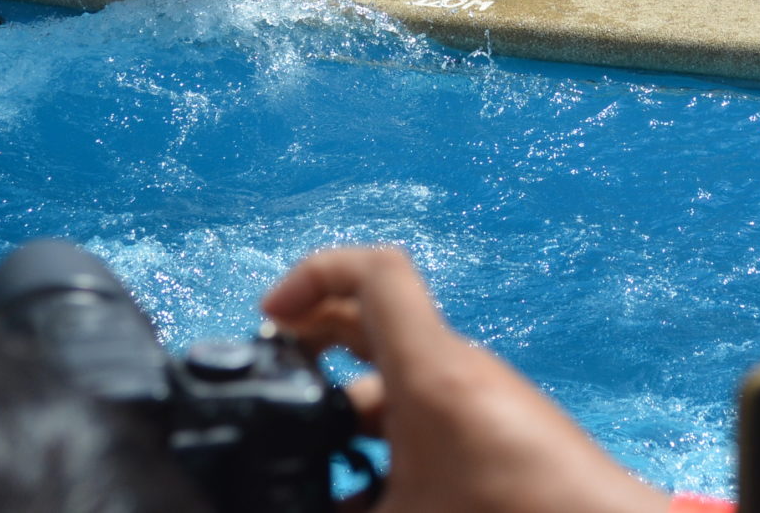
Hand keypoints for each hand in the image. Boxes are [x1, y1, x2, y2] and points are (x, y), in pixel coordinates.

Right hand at [261, 247, 668, 512]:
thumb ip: (340, 511)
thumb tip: (285, 506)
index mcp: (432, 370)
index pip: (374, 271)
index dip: (311, 275)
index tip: (269, 318)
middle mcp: (455, 370)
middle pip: (370, 323)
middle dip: (311, 348)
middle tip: (271, 386)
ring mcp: (476, 399)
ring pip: (391, 382)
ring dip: (343, 413)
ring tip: (305, 465)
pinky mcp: (490, 433)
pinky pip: (420, 417)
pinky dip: (381, 443)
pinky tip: (358, 494)